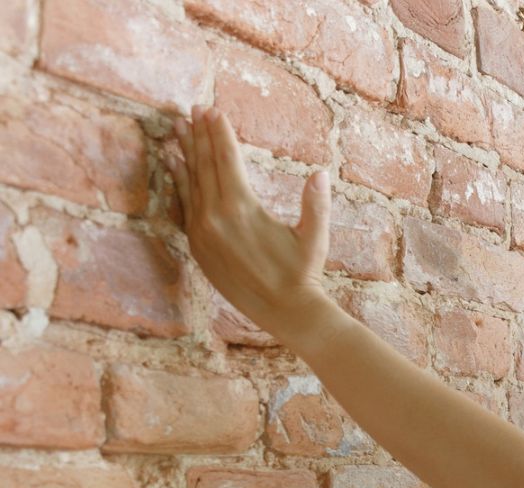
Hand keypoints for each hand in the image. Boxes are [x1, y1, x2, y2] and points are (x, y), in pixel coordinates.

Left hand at [169, 106, 335, 342]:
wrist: (284, 312)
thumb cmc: (303, 273)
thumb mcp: (314, 237)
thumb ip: (315, 204)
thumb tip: (320, 173)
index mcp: (242, 208)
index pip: (226, 159)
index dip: (220, 133)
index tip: (213, 110)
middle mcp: (215, 216)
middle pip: (204, 165)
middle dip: (199, 134)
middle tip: (193, 109)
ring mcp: (202, 231)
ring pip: (189, 181)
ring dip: (183, 152)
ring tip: (175, 128)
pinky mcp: (197, 245)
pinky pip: (184, 204)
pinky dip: (179, 180)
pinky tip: (174, 164)